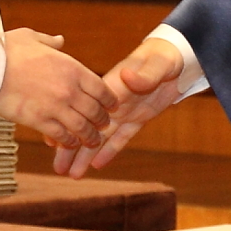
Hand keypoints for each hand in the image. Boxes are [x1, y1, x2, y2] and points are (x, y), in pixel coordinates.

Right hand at [0, 27, 111, 148]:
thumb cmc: (5, 52)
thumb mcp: (31, 37)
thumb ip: (50, 41)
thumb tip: (60, 40)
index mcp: (71, 68)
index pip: (101, 88)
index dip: (109, 99)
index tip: (111, 105)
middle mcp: (68, 89)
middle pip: (95, 110)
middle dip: (101, 120)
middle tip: (103, 125)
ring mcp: (55, 107)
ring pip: (82, 127)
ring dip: (89, 136)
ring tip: (91, 141)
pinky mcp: (40, 121)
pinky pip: (61, 135)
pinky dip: (68, 141)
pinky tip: (69, 143)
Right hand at [54, 33, 187, 176]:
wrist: (178, 58)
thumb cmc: (163, 56)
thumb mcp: (155, 64)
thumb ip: (142, 74)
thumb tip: (126, 76)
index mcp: (111, 87)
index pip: (84, 109)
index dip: (68, 124)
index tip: (52, 140)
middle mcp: (113, 103)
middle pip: (87, 128)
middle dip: (71, 148)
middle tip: (57, 168)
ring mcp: (124, 112)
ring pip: (101, 138)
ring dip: (86, 156)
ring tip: (71, 174)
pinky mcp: (138, 119)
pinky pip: (122, 138)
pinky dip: (110, 152)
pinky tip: (95, 166)